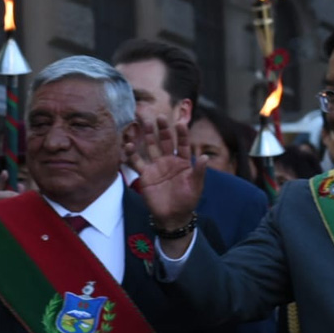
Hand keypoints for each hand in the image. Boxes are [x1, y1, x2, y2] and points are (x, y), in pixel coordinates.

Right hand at [125, 117, 206, 249]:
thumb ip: (199, 171)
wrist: (173, 216)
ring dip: (147, 135)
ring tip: (143, 123)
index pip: (182, 144)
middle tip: (159, 117)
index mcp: (183, 161)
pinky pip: (137, 162)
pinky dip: (132, 154)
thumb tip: (205, 157)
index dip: (181, 134)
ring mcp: (156, 166)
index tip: (180, 124)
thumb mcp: (196, 186)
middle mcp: (168, 160)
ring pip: (151, 147)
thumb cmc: (187, 200)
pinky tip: (128, 145)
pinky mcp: (145, 175)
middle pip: (164, 141)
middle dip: (162, 129)